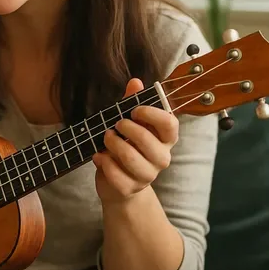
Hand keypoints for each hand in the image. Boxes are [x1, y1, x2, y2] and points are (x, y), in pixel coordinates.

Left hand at [93, 78, 178, 204]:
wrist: (119, 185)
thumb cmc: (126, 147)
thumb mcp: (129, 123)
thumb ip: (132, 102)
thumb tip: (135, 81)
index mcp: (165, 139)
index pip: (170, 124)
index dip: (151, 114)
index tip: (134, 111)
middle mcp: (161, 158)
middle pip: (147, 140)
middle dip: (125, 128)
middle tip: (114, 126)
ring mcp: (147, 175)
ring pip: (130, 157)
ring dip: (112, 144)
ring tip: (106, 138)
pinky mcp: (130, 188)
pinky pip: (115, 174)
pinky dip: (102, 162)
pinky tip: (98, 156)